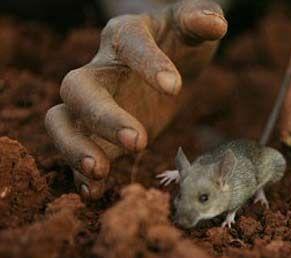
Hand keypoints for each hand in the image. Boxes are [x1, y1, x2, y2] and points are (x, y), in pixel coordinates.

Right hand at [45, 0, 226, 199]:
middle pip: (78, 88)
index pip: (130, 43)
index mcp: (125, 35)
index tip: (175, 88)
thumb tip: (214, 24)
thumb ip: (201, 19)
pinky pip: (78, 150)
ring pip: (63, 120)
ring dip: (75, 148)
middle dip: (103, 116)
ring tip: (100, 172)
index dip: (148, 63)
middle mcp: (101, 69)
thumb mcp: (194, 25)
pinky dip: (80, 172)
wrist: (171, 63)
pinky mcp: (99, 132)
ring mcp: (94, 103)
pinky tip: (94, 191)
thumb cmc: (181, 40)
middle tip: (139, 141)